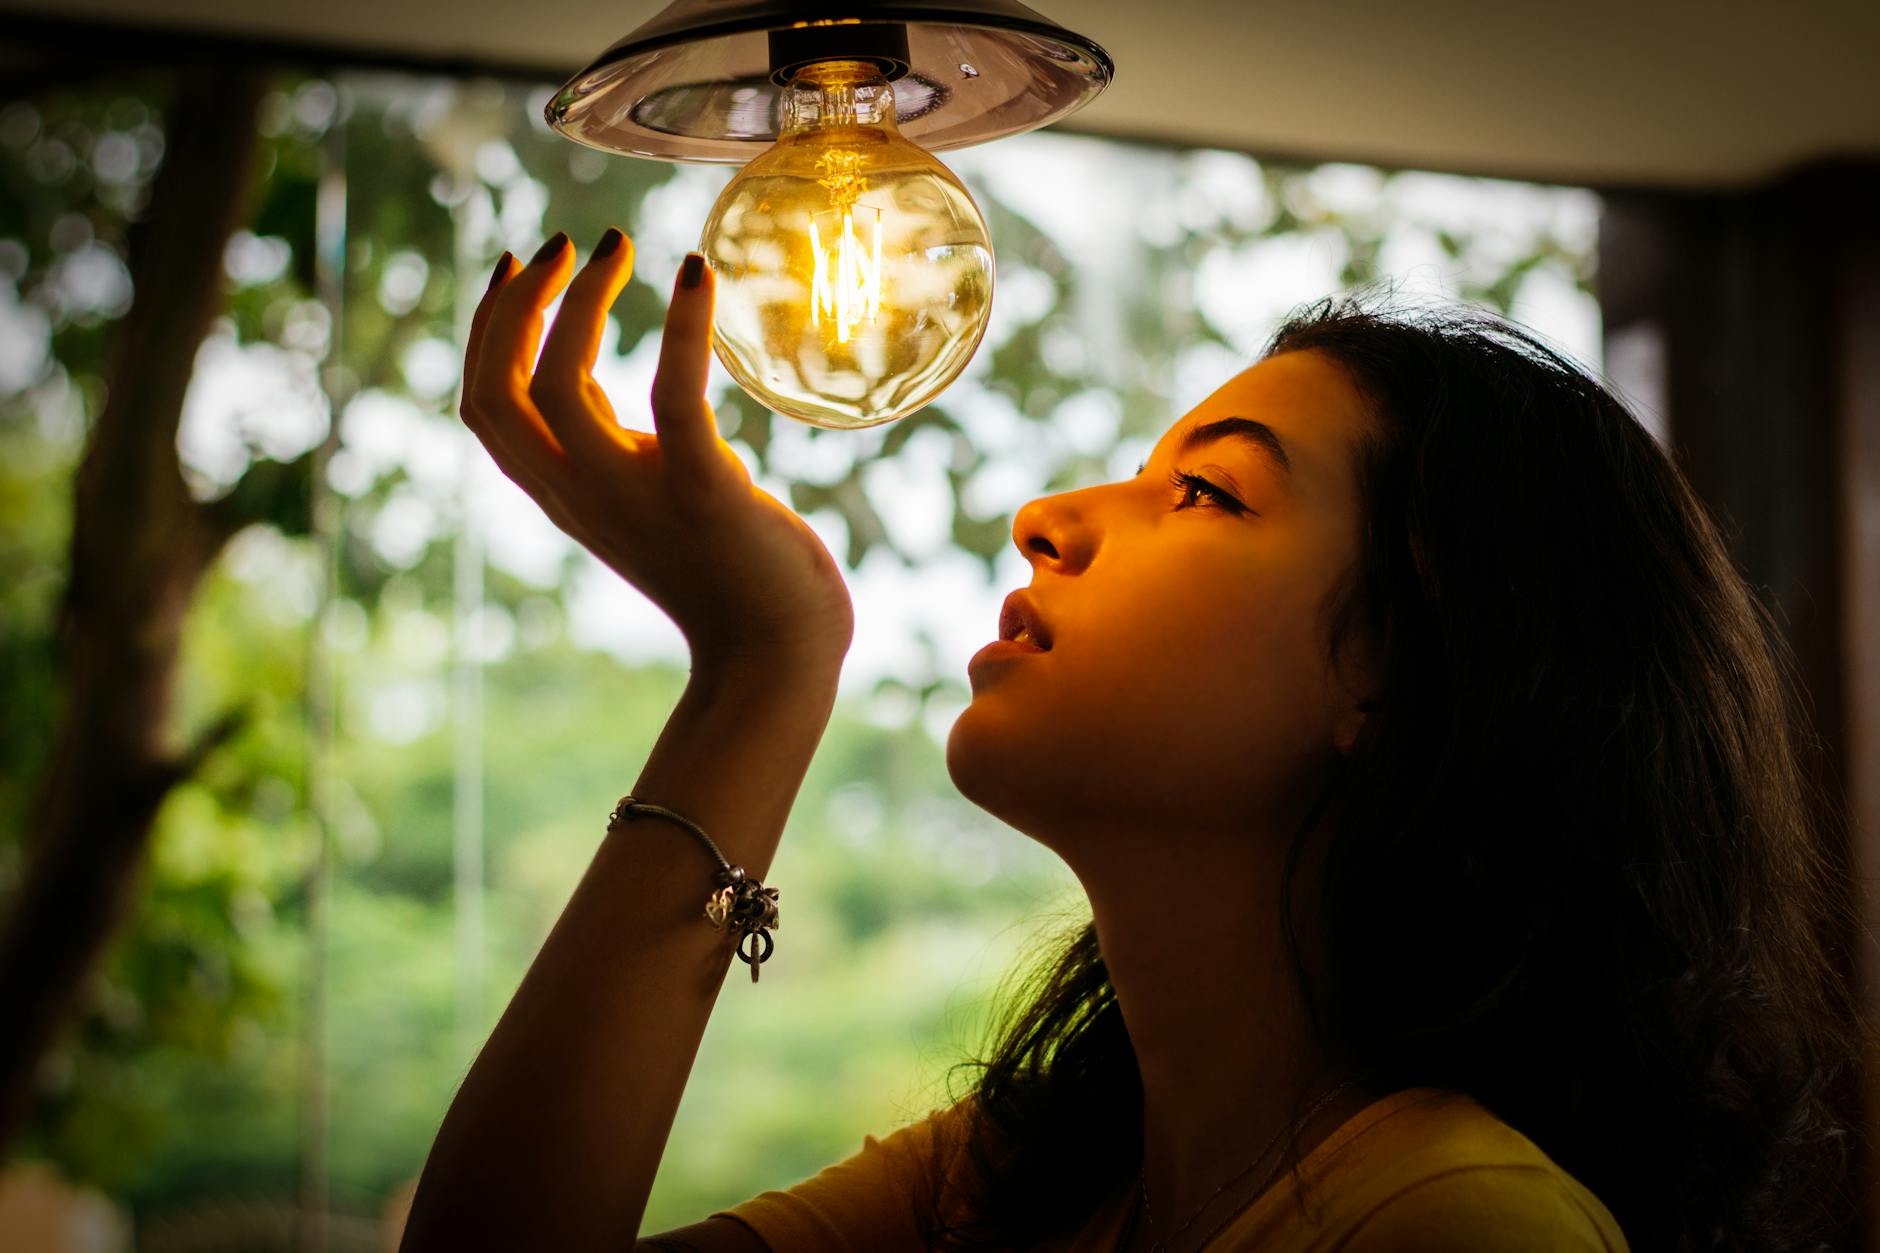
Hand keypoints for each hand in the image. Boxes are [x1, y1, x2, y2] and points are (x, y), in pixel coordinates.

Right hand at [460, 231, 853, 673]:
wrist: (778, 654)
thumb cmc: (724, 571)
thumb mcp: (643, 494)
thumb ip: (609, 445)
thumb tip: (584, 380)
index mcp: (565, 493)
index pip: (484, 405)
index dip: (487, 327)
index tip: (516, 260)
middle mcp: (581, 495)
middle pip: (496, 390)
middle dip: (517, 303)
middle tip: (566, 243)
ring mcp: (635, 494)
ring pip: (557, 386)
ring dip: (579, 302)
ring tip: (620, 247)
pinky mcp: (701, 490)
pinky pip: (672, 396)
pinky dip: (679, 326)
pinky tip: (695, 271)